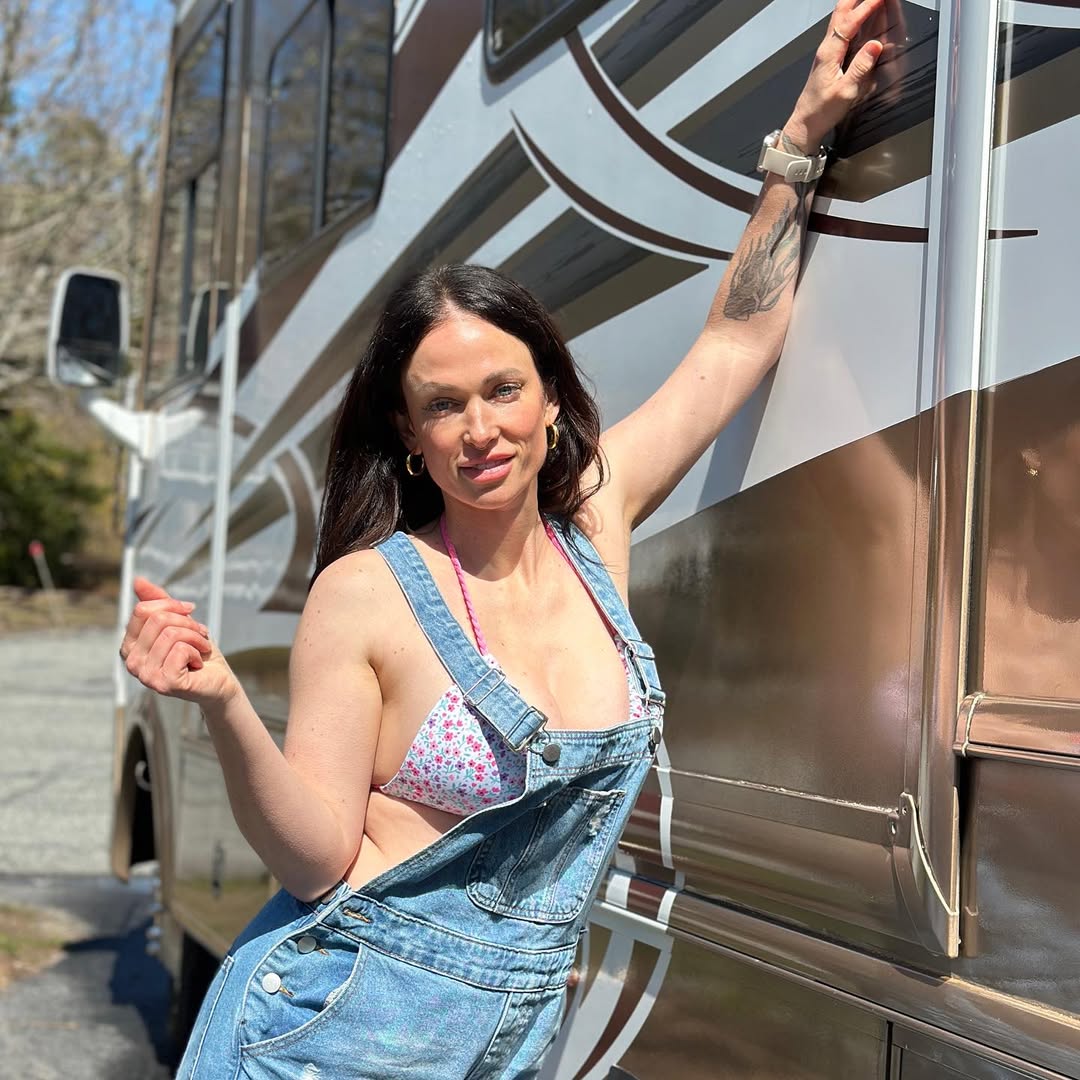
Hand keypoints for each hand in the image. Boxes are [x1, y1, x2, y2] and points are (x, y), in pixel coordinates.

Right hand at [119, 578, 237, 707]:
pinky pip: (181, 649)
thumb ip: (158, 601)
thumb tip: (137, 580)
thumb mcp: (179, 621)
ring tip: (200, 648)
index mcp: (130, 646)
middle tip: (200, 634)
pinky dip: (198, 651)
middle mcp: (131, 662)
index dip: (172, 605)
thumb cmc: (197, 651)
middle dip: (188, 622)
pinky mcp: (163, 683)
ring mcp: (145, 675)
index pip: (143, 609)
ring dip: (196, 637)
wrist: (218, 680)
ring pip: (171, 634)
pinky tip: (197, 663)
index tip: (189, 612)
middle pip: (158, 620)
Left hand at [783, 0, 885, 152]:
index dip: (866, 7)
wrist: (805, 123)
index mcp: (829, 54)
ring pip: (838, 19)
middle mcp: (825, 49)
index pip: (849, 22)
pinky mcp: (828, 58)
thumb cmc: (821, 111)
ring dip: (853, 4)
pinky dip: (850, 17)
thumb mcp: (845, 92)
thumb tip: (874, 46)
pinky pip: (839, 30)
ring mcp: (826, 52)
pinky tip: (857, 16)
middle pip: (840, 13)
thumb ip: (860, 68)